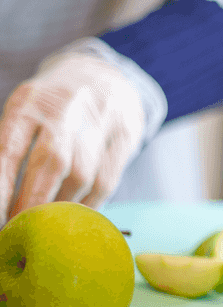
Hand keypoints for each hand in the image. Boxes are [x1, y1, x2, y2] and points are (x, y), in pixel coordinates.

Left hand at [0, 53, 145, 223]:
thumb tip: (2, 198)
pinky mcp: (126, 135)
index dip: (3, 186)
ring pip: (82, 176)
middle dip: (34, 203)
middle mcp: (67, 108)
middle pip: (52, 163)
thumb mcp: (24, 113)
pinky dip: (90, 204)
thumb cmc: (51, 106)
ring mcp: (101, 120)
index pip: (11, 148)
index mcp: (30, 102)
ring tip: (48, 227)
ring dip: (63, 208)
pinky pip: (107, 180)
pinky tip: (77, 217)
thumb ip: (11, 149)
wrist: (103, 76)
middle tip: (21, 230)